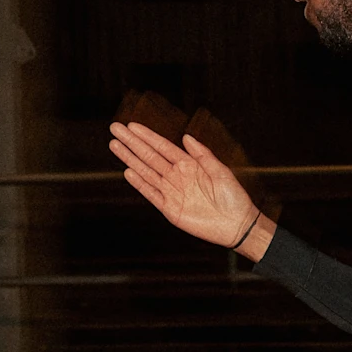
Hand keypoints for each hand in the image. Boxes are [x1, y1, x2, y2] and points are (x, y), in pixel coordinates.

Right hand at [109, 122, 261, 250]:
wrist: (237, 225)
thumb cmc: (234, 197)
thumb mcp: (221, 172)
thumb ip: (203, 155)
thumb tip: (186, 136)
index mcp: (190, 165)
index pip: (163, 147)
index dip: (147, 136)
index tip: (132, 126)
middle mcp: (178, 176)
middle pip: (150, 156)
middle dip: (132, 143)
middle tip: (115, 129)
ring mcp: (172, 192)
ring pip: (147, 172)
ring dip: (130, 159)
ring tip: (115, 146)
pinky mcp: (171, 209)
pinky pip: (152, 194)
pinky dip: (140, 184)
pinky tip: (128, 172)